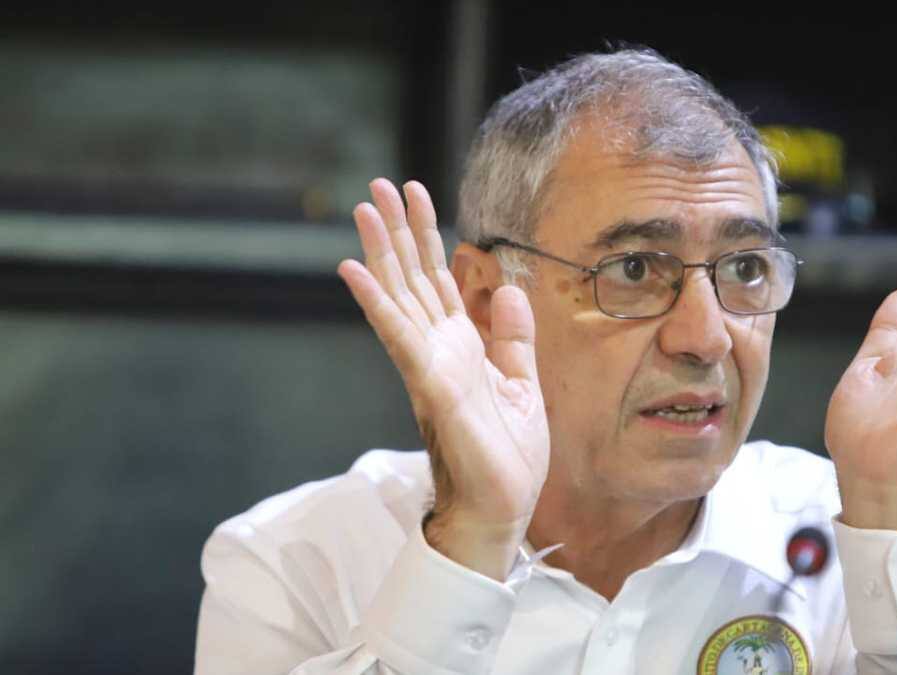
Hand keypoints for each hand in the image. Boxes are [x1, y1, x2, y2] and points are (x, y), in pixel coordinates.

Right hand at [337, 178, 549, 579]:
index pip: (438, 280)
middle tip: (377, 185)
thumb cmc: (507, 457)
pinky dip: (377, 302)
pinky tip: (355, 270)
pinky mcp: (430, 385)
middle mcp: (437, 349)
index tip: (415, 196)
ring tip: (364, 208)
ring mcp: (428, 365)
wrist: (503, 507)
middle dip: (397, 230)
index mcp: (460, 346)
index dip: (427, 237)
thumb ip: (514, 338)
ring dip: (381, 250)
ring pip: (400, 295)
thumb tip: (511, 288)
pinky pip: (399, 336)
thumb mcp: (522, 385)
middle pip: (412, 277)